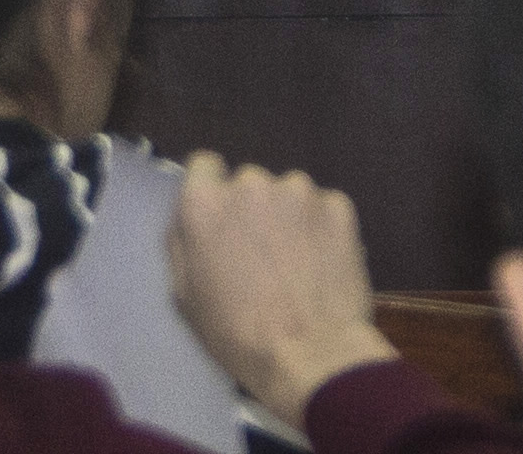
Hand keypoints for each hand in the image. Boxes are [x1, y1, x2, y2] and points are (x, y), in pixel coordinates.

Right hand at [165, 155, 402, 424]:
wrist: (311, 357)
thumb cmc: (238, 335)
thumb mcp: (185, 296)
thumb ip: (183, 243)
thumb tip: (192, 218)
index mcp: (205, 202)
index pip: (204, 166)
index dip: (214, 192)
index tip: (224, 223)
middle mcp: (250, 182)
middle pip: (249, 183)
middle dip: (254, 210)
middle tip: (263, 254)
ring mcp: (298, 190)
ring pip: (289, 195)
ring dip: (290, 218)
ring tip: (298, 265)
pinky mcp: (338, 205)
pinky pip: (324, 209)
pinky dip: (323, 230)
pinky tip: (324, 265)